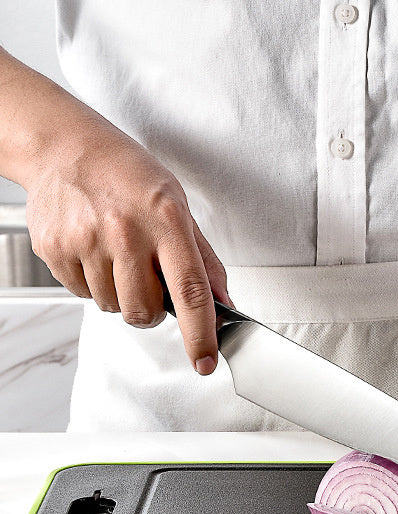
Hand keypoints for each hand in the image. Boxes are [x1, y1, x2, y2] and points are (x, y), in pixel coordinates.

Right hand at [25, 123, 229, 374]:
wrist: (65, 147)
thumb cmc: (129, 175)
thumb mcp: (179, 206)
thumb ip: (204, 258)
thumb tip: (223, 302)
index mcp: (165, 219)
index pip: (190, 290)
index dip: (200, 334)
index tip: (205, 362)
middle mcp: (125, 231)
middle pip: (146, 311)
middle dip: (153, 311)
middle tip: (149, 282)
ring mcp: (85, 241)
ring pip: (114, 308)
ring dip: (122, 295)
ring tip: (119, 256)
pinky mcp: (55, 249)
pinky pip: (82, 295)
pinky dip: (94, 284)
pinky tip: (95, 252)